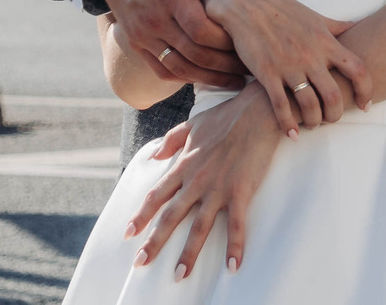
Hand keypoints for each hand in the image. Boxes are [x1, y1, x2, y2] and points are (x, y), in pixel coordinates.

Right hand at [85, 0, 246, 88]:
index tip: (248, 40)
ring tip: (236, 81)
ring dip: (209, 78)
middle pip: (195, 55)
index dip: (226, 41)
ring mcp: (142, 34)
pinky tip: (206, 77)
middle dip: (226, 66)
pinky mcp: (136, 41)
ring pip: (179, 68)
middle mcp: (153, 20)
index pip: (201, 31)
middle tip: (252, 67)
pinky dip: (184, 77)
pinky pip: (161, 68)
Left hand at [130, 89, 281, 280]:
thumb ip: (171, 140)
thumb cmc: (227, 116)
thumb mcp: (193, 124)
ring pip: (199, 227)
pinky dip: (235, 247)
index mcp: (184, 165)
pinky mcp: (241, 191)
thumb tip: (154, 156)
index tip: (128, 233)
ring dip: (189, 253)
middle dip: (154, 242)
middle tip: (140, 263)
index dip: (141, 216)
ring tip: (178, 275)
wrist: (257, 110)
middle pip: (171, 217)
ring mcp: (218, 188)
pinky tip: (233, 266)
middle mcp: (197, 180)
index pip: (156, 196)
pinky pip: (237, 225)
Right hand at [202, 0, 373, 132]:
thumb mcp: (316, 18)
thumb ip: (339, 28)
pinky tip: (292, 134)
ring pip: (309, 105)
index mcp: (327, 42)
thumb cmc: (285, 11)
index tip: (365, 105)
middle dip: (336, 114)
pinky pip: (281, 106)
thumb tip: (362, 26)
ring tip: (312, 124)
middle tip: (332, 118)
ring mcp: (289, 66)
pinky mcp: (266, 73)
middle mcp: (311, 56)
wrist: (247, 3)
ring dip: (314, 121)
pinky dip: (288, 125)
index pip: (358, 70)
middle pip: (334, 96)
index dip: (366, 91)